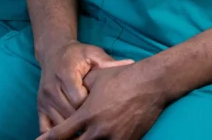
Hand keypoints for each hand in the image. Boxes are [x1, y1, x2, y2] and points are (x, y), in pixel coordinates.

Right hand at [37, 41, 132, 132]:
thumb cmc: (78, 54)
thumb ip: (109, 63)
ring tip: (89, 131)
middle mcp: (51, 89)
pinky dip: (57, 135)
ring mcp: (44, 100)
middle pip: (70, 115)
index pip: (79, 100)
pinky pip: (45, 128)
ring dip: (73, 131)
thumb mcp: (93, 54)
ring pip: (59, 124)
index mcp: (65, 74)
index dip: (93, 108)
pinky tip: (71, 136)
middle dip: (85, 122)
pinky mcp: (40, 107)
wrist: (54, 53)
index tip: (105, 111)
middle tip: (101, 126)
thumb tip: (131, 64)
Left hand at [37, 61, 167, 139]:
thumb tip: (70, 98)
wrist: (151, 83)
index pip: (60, 134)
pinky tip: (100, 139)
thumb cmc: (122, 77)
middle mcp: (98, 130)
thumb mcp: (95, 79)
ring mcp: (114, 138)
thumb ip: (80, 91)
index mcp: (87, 114)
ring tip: (82, 138)